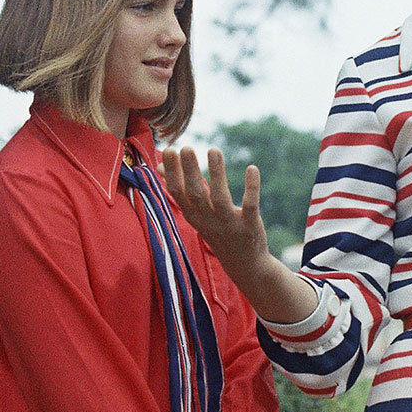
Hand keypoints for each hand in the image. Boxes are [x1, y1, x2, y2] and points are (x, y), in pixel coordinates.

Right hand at [163, 147, 269, 275]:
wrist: (243, 264)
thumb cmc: (216, 231)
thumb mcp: (196, 214)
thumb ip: (181, 191)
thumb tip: (158, 168)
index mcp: (193, 216)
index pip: (177, 193)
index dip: (172, 172)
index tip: (169, 150)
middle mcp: (208, 221)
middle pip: (195, 194)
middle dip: (189, 171)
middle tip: (186, 148)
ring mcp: (229, 224)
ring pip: (220, 198)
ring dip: (217, 174)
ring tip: (214, 150)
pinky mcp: (249, 226)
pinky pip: (250, 205)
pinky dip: (251, 187)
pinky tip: (252, 168)